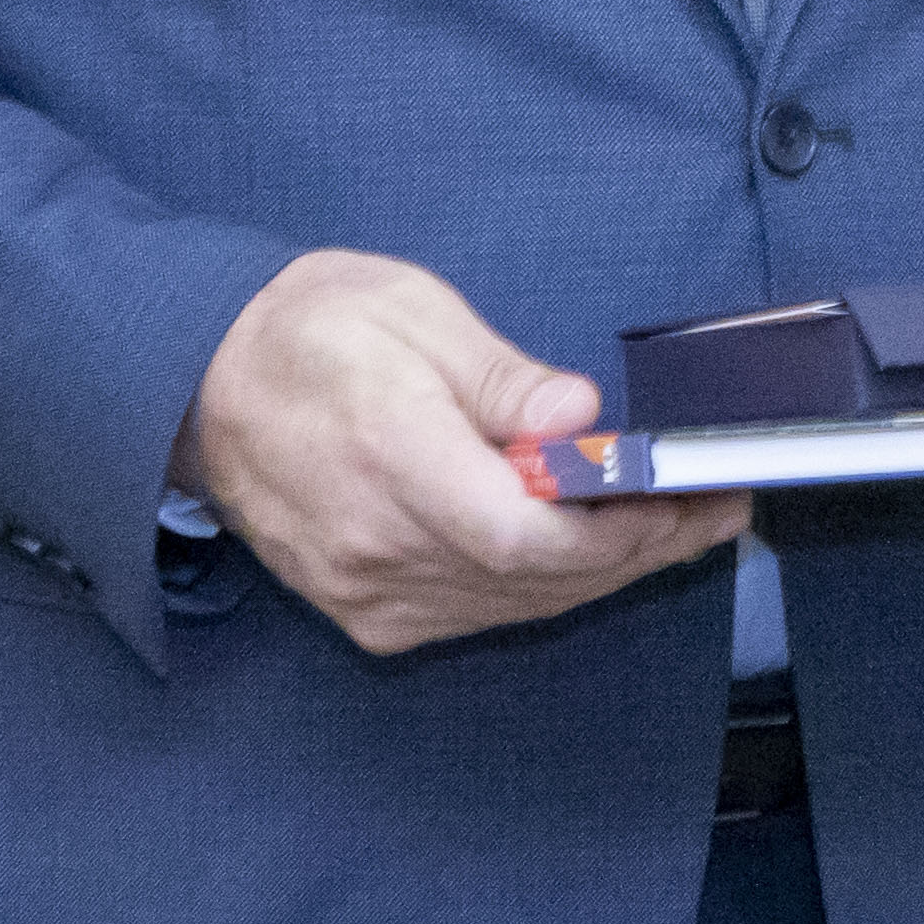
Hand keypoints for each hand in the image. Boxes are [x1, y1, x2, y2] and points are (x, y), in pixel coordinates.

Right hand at [181, 246, 744, 655]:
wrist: (202, 386)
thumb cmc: (309, 333)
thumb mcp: (412, 310)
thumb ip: (501, 375)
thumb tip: (578, 416)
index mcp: (389, 460)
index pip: (520, 535)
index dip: (614, 531)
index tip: (686, 499)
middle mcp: (375, 547)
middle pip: (536, 577)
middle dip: (641, 547)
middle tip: (720, 507)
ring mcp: (368, 593)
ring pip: (518, 602)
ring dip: (608, 569)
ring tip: (686, 524)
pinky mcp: (368, 613)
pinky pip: (481, 611)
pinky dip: (549, 584)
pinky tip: (603, 551)